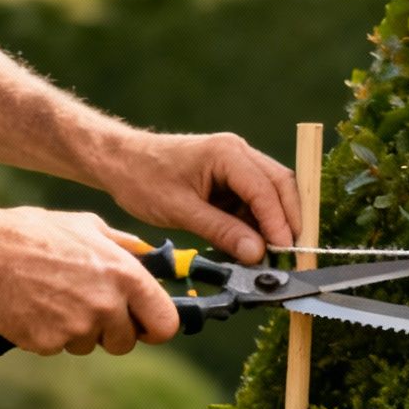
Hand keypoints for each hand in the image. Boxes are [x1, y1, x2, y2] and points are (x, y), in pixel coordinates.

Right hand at [0, 208, 179, 355]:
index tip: (143, 325)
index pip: (165, 324)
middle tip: (86, 308)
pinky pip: (59, 348)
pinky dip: (49, 333)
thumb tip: (149, 257)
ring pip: (90, 345)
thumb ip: (124, 246)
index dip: (155, 327)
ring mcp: (78, 327)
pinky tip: (34, 307)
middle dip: (111, 332)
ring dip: (77, 331)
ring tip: (52, 298)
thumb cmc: (35, 234)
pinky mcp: (49, 343)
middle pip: (126, 342)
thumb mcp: (88, 226)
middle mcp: (107, 305)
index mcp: (126, 275)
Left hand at [100, 130, 299, 263]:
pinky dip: (256, 223)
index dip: (279, 223)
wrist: (119, 162)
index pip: (266, 189)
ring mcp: (236, 164)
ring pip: (271, 194)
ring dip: (273, 224)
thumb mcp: (181, 211)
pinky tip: (251, 245)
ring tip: (270, 255)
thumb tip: (258, 253)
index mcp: (227, 153)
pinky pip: (253, 201)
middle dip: (288, 221)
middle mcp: (238, 153)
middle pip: (281, 186)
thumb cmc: (143, 179)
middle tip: (290, 255)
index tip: (285, 252)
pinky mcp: (230, 178)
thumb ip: (222, 231)